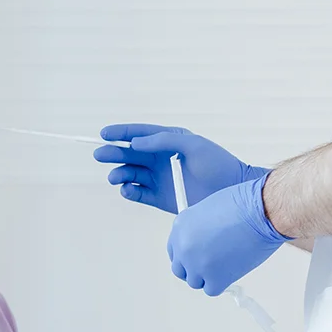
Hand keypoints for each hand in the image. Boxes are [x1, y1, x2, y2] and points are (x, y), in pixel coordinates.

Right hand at [94, 124, 266, 213]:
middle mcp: (159, 159)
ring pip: (130, 174)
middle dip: (113, 153)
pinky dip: (128, 192)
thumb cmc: (217, 163)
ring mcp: (158, 179)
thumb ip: (163, 141)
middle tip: (100, 154)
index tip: (104, 134)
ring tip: (115, 177)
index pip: (138, 134)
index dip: (120, 133)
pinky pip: (137, 194)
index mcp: (167, 141)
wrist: (231, 192)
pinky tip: (126, 189)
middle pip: (129, 154)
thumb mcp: (192, 145)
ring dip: (118, 174)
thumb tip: (135, 143)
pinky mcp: (159, 198)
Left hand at [168, 174, 288, 295]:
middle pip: (180, 270)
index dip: (186, 257)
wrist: (262, 213)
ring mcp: (197, 264)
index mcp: (180, 226)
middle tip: (211, 266)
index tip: (195, 258)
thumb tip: (203, 243)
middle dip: (194, 269)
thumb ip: (200, 229)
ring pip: (196, 282)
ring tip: (227, 262)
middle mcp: (184, 247)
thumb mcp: (210, 210)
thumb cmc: (244, 205)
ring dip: (209, 276)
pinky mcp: (214, 278)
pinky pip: (212, 290)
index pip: (174, 251)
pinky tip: (233, 270)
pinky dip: (222, 283)